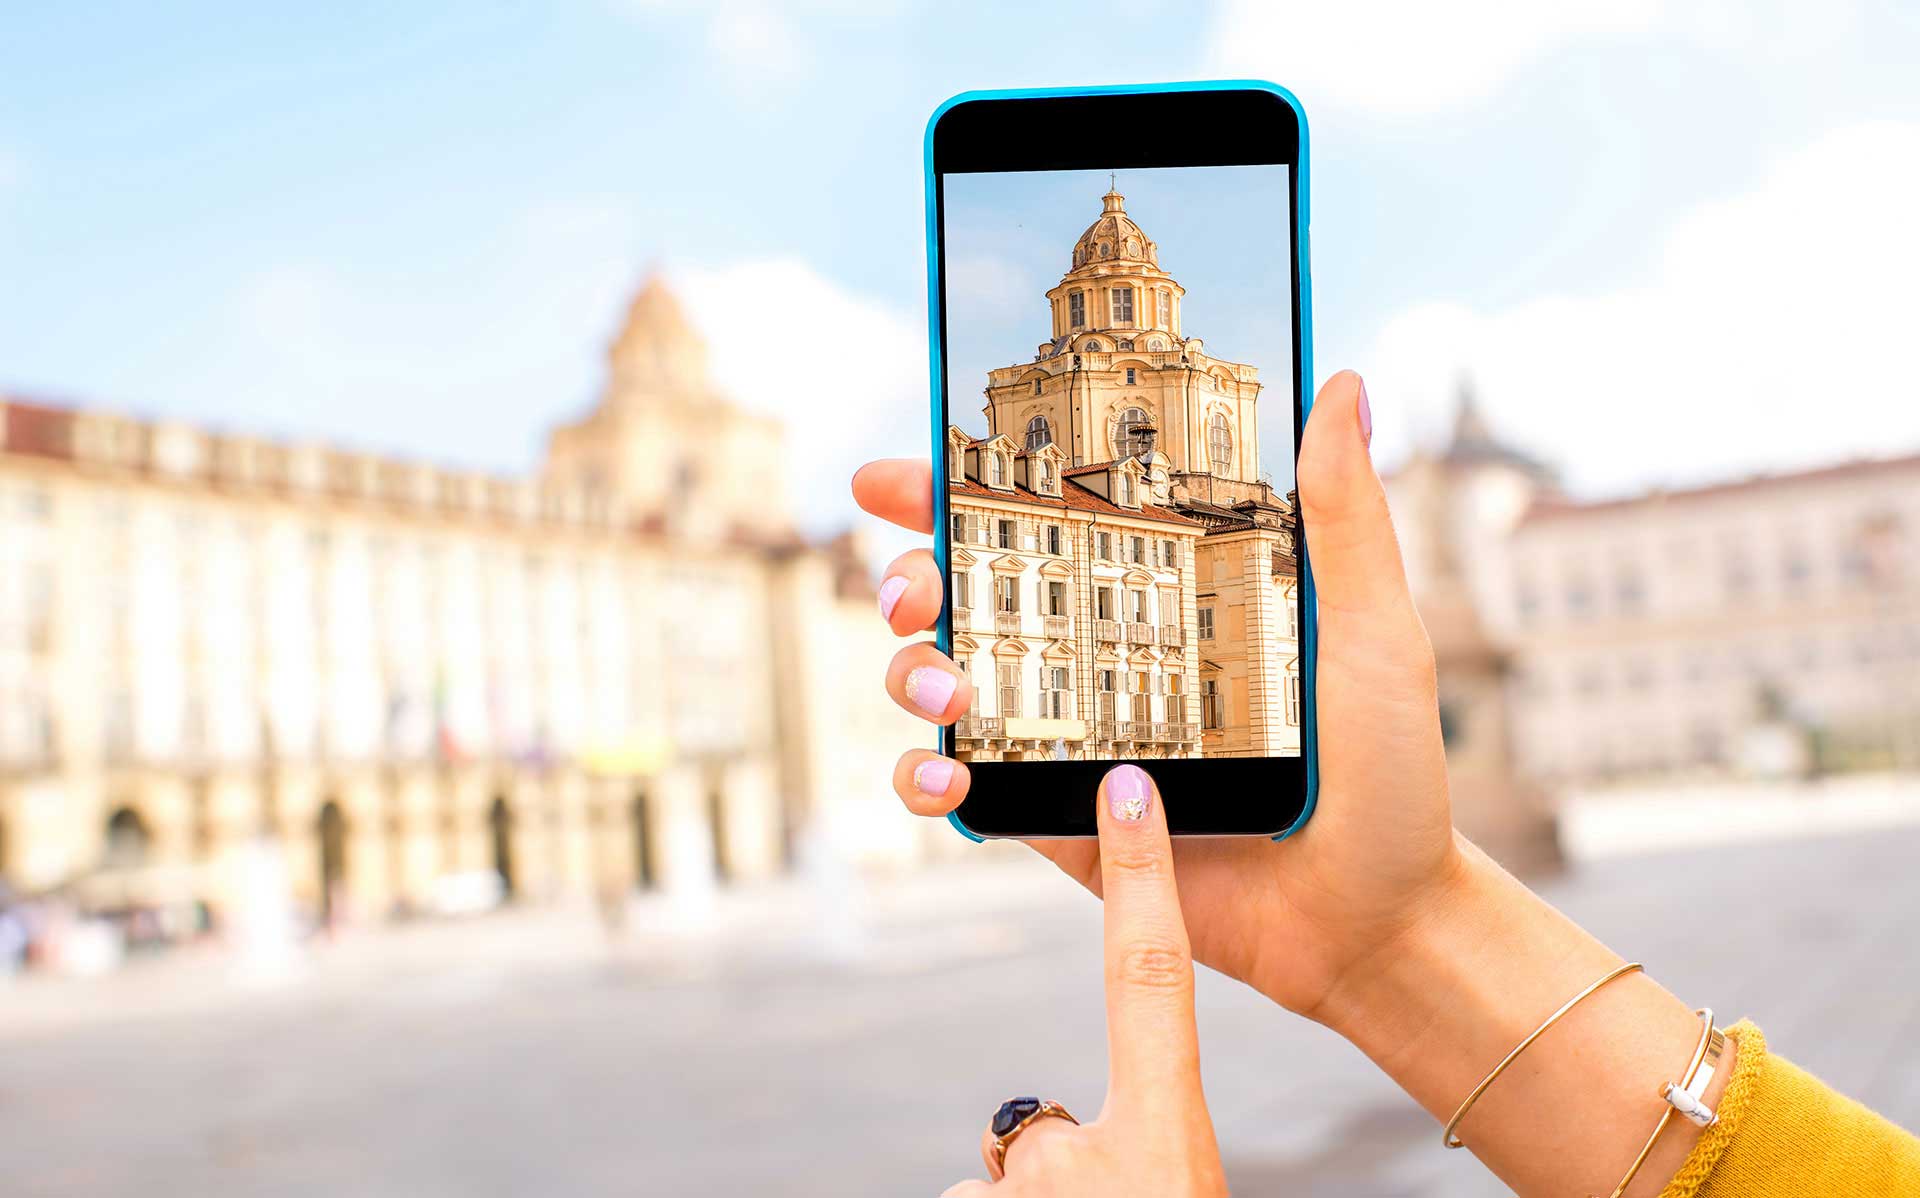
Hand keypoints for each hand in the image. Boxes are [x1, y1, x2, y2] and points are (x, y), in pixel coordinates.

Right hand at [852, 371, 1460, 1021]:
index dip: (952, 487)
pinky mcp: (1056, 824)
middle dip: (906, 577)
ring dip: (909, 671)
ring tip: (947, 687)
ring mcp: (1069, 742)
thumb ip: (1344, 516)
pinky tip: (947, 775)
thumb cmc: (1386, 776)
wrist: (1372, 924)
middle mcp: (1098, 656)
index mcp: (1156, 595)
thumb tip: (1343, 383)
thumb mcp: (1371, 632)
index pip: (1037, 519)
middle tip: (913, 590)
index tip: (899, 474)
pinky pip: (961, 792)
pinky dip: (926, 777)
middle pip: (961, 594)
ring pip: (940, 684)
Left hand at [942, 764, 1226, 1197]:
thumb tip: (1065, 1137)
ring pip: (1007, 1172)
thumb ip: (1143, 1148)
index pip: (1150, 978)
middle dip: (1059, 1162)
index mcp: (1166, 1142)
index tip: (1126, 790)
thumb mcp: (1179, 1195)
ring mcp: (1021, 1190)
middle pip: (1046, 1121)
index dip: (1139, 878)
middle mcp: (1086, 1156)